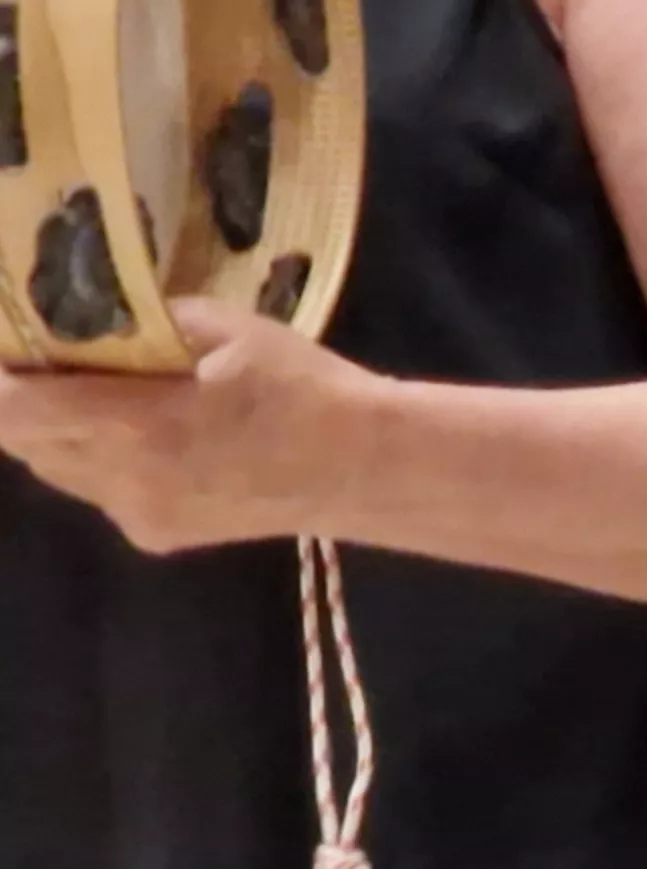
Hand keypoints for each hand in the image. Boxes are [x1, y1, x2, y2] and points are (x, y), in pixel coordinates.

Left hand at [0, 299, 377, 553]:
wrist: (366, 468)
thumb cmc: (303, 387)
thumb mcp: (225, 327)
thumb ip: (144, 321)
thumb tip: (92, 313)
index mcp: (133, 422)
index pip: (8, 410)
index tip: (7, 347)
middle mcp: (121, 478)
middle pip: (20, 440)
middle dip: (22, 400)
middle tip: (50, 362)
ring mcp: (137, 514)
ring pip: (56, 467)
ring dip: (59, 431)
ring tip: (102, 399)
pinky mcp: (157, 535)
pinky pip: (98, 492)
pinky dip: (101, 461)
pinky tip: (153, 444)